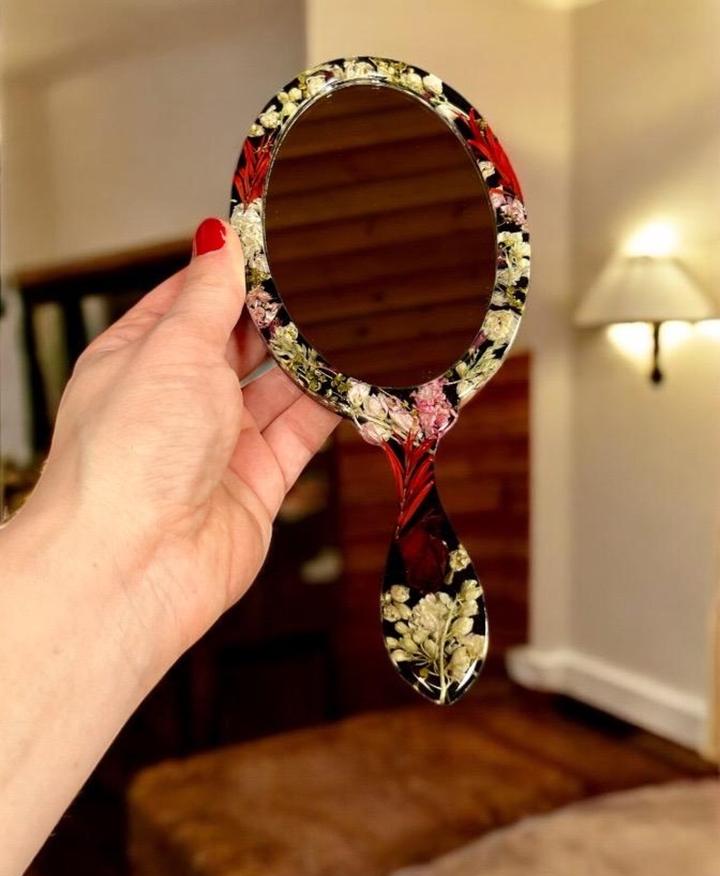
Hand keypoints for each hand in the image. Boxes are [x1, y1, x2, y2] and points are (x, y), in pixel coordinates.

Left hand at [19, 217, 337, 673]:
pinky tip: (360, 376)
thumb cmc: (131, 452)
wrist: (137, 564)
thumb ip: (208, 295)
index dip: (234, 271)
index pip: (192, 299)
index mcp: (140, 358)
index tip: (281, 242)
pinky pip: (302, 433)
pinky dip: (331, 406)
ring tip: (359, 321)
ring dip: (314, 360)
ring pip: (279, 388)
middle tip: (334, 280)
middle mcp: (179, 400)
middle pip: (242, 344)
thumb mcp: (171, 348)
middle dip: (284, 316)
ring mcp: (220, 444)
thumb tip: (217, 237)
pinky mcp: (258, 483)